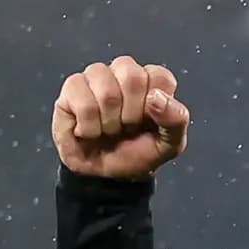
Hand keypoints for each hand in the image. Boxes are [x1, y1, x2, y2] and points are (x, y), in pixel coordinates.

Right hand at [51, 56, 189, 180]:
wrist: (106, 175)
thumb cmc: (138, 153)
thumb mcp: (168, 145)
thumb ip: (176, 120)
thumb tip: (156, 97)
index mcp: (152, 82)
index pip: (159, 76)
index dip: (156, 106)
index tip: (149, 122)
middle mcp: (124, 73)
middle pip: (132, 75)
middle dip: (131, 113)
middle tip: (127, 127)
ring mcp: (96, 77)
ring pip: (105, 90)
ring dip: (109, 122)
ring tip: (108, 129)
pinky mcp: (72, 88)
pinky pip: (82, 101)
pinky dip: (89, 126)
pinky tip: (89, 130)